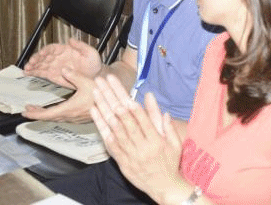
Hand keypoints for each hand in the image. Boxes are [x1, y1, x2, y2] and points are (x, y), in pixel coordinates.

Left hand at [23, 65, 98, 121]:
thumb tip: (63, 70)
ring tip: (39, 110)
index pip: (47, 114)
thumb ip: (74, 76)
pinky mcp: (80, 118)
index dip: (35, 114)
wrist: (115, 105)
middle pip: (50, 118)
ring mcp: (76, 119)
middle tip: (28, 111)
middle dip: (38, 114)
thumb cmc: (102, 95)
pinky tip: (57, 110)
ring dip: (46, 114)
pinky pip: (64, 118)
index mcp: (69, 108)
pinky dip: (55, 114)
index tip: (25, 113)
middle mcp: (71, 116)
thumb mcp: (88, 82)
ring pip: (57, 118)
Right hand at [24, 39, 103, 85]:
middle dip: (36, 59)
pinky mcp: (53, 75)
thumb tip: (70, 39)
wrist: (94, 77)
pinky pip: (41, 73)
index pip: (52, 48)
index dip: (46, 50)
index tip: (42, 53)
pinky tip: (27, 73)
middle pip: (43, 56)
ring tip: (26, 69)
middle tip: (31, 63)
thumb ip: (80, 45)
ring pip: (40, 65)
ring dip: (32, 66)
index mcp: (65, 50)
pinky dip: (34, 73)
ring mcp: (54, 66)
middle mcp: (57, 57)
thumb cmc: (93, 63)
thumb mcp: (90, 52)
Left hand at [90, 76, 187, 202]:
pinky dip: (101, 126)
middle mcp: (140, 146)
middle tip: (103, 82)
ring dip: (103, 108)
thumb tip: (152, 101)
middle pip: (123, 119)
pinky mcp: (120, 160)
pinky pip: (108, 142)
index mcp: (155, 141)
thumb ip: (164, 121)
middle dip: (112, 98)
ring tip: (96, 92)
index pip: (139, 117)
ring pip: (113, 128)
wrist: (164, 187)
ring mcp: (128, 154)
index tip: (120, 88)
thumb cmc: (171, 162)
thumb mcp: (174, 142)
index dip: (128, 102)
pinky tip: (96, 113)